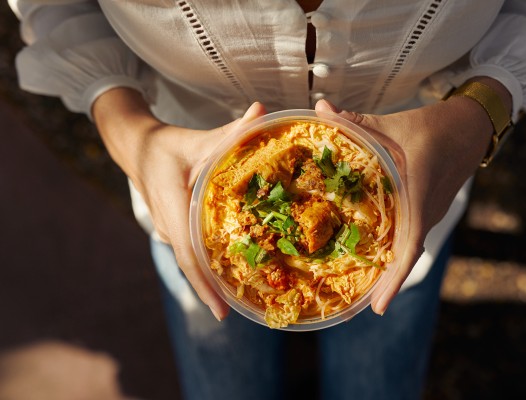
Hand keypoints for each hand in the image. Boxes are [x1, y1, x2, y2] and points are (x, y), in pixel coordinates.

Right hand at [92, 88, 265, 319]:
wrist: (135, 147)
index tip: (222, 311)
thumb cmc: (165, 145)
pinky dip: (207, 265)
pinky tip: (227, 273)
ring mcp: (169, 230)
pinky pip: (190, 252)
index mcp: (173, 207)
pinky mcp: (173, 229)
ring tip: (240, 298)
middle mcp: (169, 226)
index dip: (206, 284)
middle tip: (241, 311)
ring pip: (191, 262)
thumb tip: (262, 110)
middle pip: (192, 266)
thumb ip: (231, 131)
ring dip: (211, 281)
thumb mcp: (197, 139)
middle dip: (213, 291)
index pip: (190, 254)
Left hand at [315, 77, 510, 314]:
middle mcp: (428, 213)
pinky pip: (412, 235)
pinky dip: (396, 249)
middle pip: (406, 256)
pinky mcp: (430, 209)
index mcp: (419, 196)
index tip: (379, 308)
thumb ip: (355, 121)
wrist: (472, 126)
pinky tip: (376, 253)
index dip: (396, 280)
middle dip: (385, 283)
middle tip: (358, 305)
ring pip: (409, 247)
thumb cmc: (436, 126)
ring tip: (363, 287)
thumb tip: (319, 108)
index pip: (410, 247)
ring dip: (390, 268)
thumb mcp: (393, 123)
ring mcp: (432, 214)